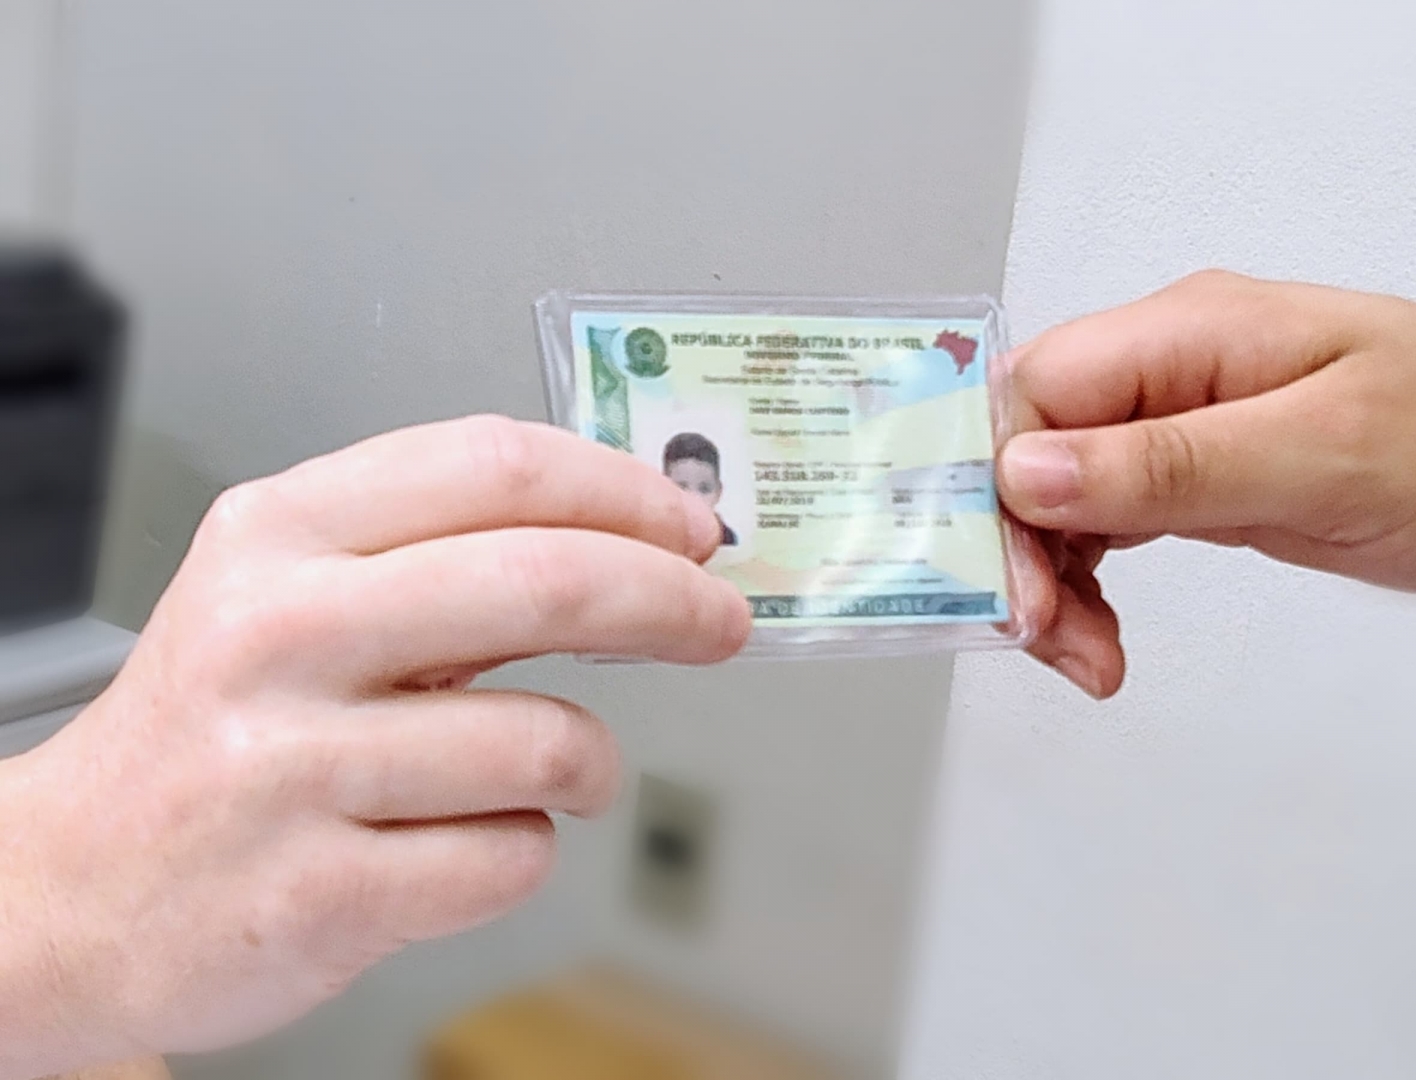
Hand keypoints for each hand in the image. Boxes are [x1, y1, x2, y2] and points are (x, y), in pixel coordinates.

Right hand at [0, 416, 749, 1077]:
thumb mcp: (288, 595)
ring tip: (562, 771)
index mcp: (280, 536)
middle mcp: (280, 633)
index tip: (690, 526)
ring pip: (548, 740)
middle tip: (721, 623)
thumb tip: (632, 541)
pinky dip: (520, 850)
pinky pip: (508, 857)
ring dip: (591, 762)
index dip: (624, 491)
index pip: (496, 466)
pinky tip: (468, 841)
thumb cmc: (211, 732)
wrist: (65, 893)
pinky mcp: (318, 890)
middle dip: (673, 599)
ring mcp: (293, 767)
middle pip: (548, 579)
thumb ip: (439, 552)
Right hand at [998, 271, 1415, 697]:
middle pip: (1032, 447)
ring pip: (1058, 494)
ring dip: (1050, 579)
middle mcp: (1177, 369)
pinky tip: (1101, 634)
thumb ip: (1170, 463)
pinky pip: (1106, 522)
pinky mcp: (1205, 475)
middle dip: (1018, 547)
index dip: (995, 485)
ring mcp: (1188, 423)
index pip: (1035, 390)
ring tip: (1086, 654)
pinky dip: (1086, 582)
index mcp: (1195, 333)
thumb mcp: (1327, 457)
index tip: (1012, 578)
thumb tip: (1030, 468)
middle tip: (1050, 634)